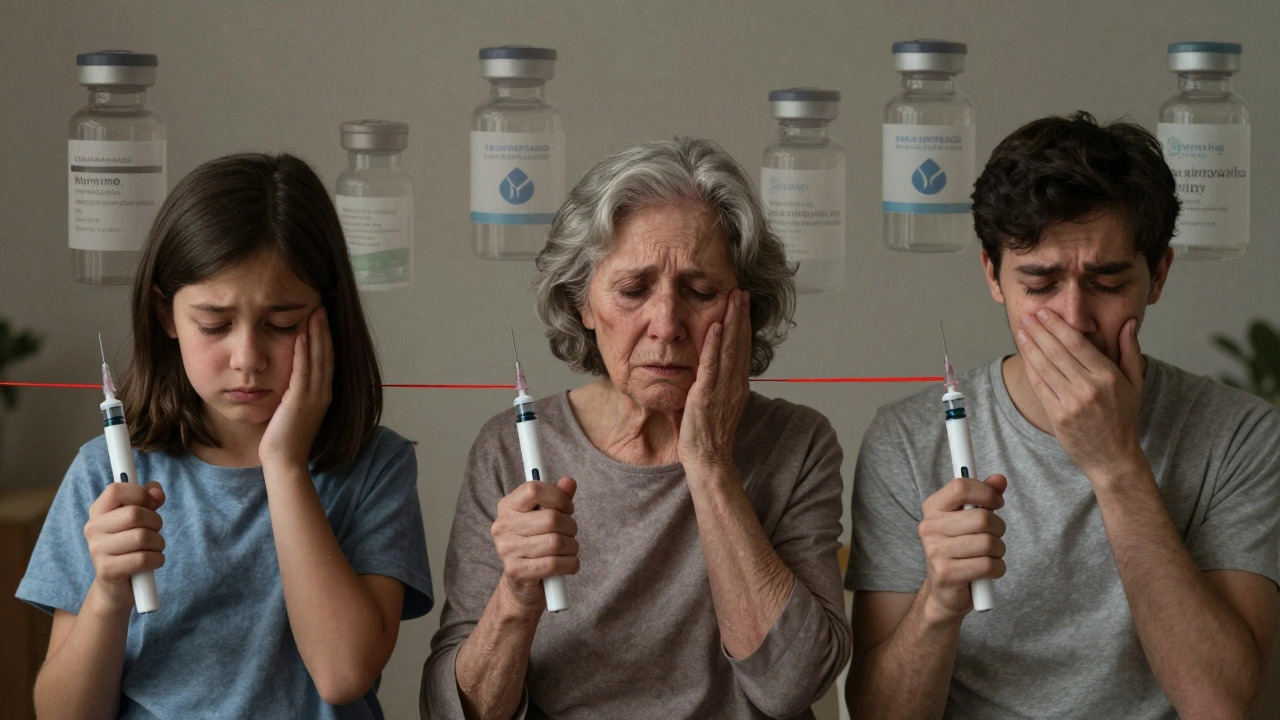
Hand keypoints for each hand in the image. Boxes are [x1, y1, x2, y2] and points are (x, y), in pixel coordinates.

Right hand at [84, 481, 165, 611]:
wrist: (116, 586)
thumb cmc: (130, 545)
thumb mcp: (138, 519)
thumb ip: (148, 499)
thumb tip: (156, 491)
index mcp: (98, 511)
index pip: (116, 490)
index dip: (140, 494)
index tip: (152, 504)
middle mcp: (93, 529)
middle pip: (135, 514)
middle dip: (155, 522)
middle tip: (154, 532)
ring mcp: (97, 550)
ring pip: (142, 537)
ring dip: (158, 543)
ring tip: (153, 548)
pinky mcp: (107, 571)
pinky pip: (143, 559)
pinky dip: (157, 560)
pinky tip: (151, 562)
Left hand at [260, 307, 332, 469]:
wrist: (285, 460)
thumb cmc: (285, 438)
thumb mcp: (293, 410)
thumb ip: (295, 391)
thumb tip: (289, 375)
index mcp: (323, 394)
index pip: (327, 360)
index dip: (325, 338)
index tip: (321, 319)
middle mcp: (323, 393)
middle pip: (327, 354)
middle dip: (324, 330)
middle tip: (321, 307)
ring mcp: (314, 397)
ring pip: (318, 359)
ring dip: (316, 335)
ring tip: (314, 313)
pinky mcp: (300, 401)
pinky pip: (303, 371)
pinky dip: (303, 352)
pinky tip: (300, 336)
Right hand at [491, 477, 579, 613]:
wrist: (521, 585)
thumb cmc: (535, 545)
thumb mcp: (544, 518)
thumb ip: (557, 498)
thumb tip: (569, 482)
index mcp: (507, 506)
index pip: (534, 489)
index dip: (558, 497)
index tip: (567, 508)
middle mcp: (503, 526)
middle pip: (551, 518)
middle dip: (570, 526)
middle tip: (570, 533)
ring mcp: (507, 550)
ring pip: (556, 542)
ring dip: (572, 547)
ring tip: (568, 550)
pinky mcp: (516, 571)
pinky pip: (554, 564)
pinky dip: (570, 564)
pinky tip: (568, 564)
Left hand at [677, 289, 750, 473]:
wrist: (709, 460)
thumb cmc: (709, 438)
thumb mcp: (716, 406)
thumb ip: (715, 386)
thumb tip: (709, 372)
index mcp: (737, 386)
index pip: (742, 349)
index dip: (743, 326)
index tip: (742, 305)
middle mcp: (735, 384)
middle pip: (740, 343)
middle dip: (740, 316)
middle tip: (741, 292)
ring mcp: (723, 389)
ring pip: (730, 348)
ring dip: (731, 321)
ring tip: (733, 298)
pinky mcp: (707, 394)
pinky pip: (712, 365)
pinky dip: (714, 344)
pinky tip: (715, 326)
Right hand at [918, 475, 1006, 621]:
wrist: (944, 591)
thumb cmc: (960, 550)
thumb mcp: (969, 520)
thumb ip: (983, 497)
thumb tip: (1000, 479)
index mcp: (933, 508)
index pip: (960, 487)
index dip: (986, 492)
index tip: (997, 502)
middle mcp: (929, 527)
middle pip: (982, 518)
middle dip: (998, 528)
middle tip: (993, 536)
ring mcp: (935, 551)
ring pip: (988, 543)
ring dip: (998, 551)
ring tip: (988, 555)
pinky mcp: (946, 573)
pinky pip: (987, 565)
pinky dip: (997, 568)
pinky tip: (987, 571)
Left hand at [1017, 310, 1143, 478]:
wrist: (1113, 458)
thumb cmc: (1124, 419)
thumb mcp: (1135, 384)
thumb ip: (1130, 351)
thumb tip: (1128, 322)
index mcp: (1108, 376)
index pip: (1077, 343)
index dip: (1057, 326)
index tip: (1044, 313)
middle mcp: (1088, 387)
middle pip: (1057, 351)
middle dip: (1039, 331)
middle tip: (1027, 317)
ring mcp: (1071, 402)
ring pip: (1044, 366)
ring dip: (1030, 346)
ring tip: (1021, 331)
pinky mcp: (1057, 415)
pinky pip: (1039, 385)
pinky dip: (1029, 368)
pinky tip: (1024, 355)